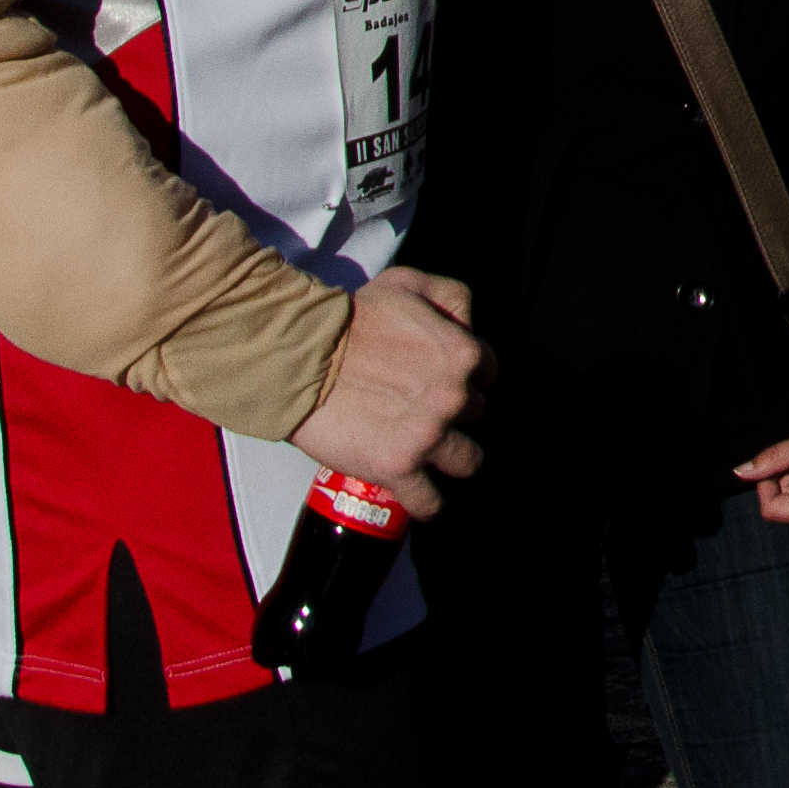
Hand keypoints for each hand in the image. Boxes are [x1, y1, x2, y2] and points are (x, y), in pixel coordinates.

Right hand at [293, 268, 488, 514]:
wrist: (300, 356)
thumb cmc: (351, 317)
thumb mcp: (407, 283)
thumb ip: (450, 296)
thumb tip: (469, 324)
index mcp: (461, 354)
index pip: (488, 373)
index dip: (465, 377)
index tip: (441, 380)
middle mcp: (453, 398)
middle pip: (475, 415)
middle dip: (453, 413)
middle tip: (423, 410)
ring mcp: (428, 436)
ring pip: (467, 461)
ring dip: (452, 458)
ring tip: (431, 456)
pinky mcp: (397, 468)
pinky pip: (430, 502)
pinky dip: (428, 504)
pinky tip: (421, 498)